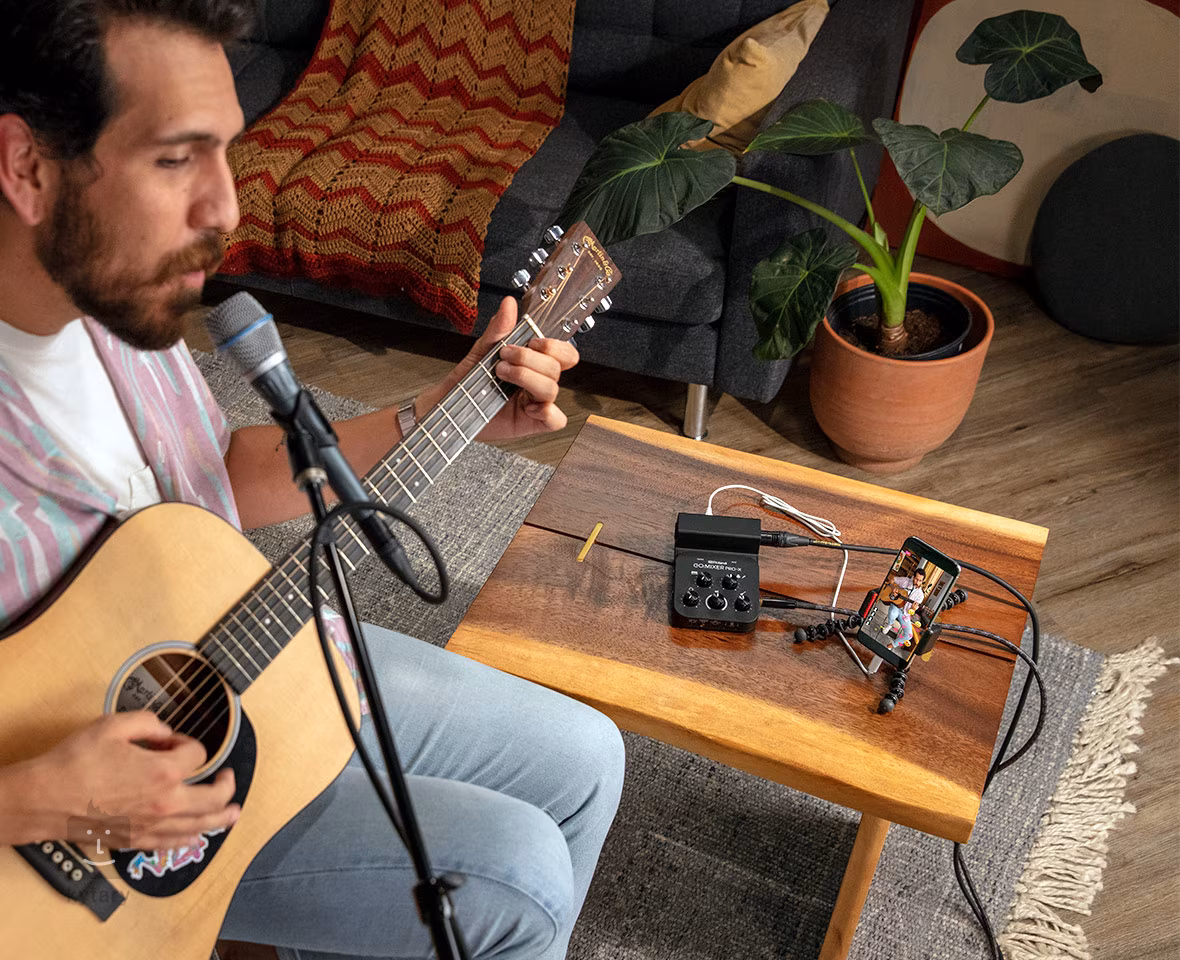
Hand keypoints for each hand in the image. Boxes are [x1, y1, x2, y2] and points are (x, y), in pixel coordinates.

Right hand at [20, 711, 238, 851]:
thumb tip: (164, 731)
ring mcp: (152, 825)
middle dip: (226, 785)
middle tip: (228, 778)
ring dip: (221, 818)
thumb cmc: (75, 762)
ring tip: (233, 813)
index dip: (186, 743)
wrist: (44, 798)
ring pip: (199, 826)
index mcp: (164, 771)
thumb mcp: (114, 725)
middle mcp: (165, 803)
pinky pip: (171, 844)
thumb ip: (149, 722)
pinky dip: (189, 840)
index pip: (197, 754)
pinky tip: (197, 837)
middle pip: (213, 797)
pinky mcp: (135, 840)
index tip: (172, 742)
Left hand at [417, 296, 578, 441]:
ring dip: (526, 377)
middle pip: (556, 368)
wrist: (446, 405)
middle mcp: (537, 382)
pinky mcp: (531, 423)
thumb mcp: (481, 351)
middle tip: (504, 358)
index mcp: (533, 363)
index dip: (554, 347)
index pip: (564, 353)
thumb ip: (498, 331)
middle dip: (528, 360)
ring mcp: (535, 403)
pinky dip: (545, 411)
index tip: (532, 343)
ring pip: (552, 389)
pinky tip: (526, 406)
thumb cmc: (465, 381)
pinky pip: (555, 420)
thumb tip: (509, 305)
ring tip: (502, 375)